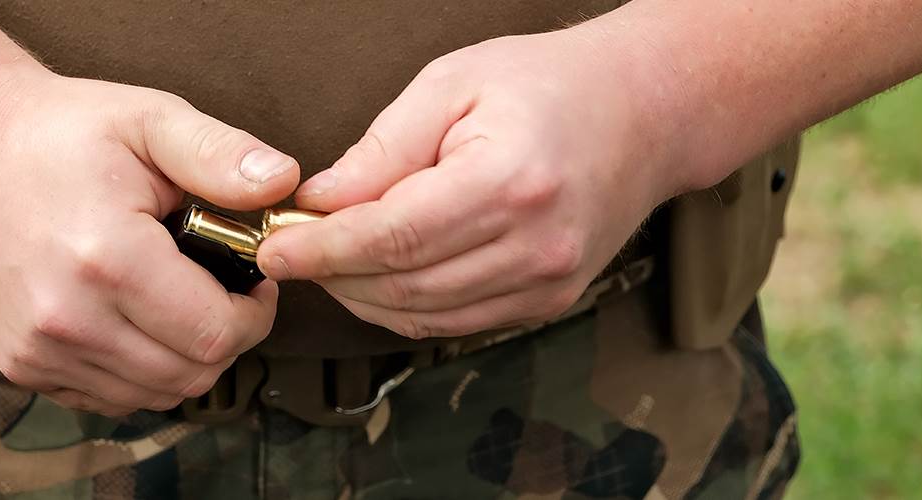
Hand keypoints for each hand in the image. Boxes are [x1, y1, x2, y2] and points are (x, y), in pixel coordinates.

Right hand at [0, 67, 299, 414]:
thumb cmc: (63, 131)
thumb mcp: (149, 120)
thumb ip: (219, 155)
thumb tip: (283, 184)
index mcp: (107, 258)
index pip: (217, 335)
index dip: (254, 313)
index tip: (252, 277)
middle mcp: (67, 319)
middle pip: (191, 375)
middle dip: (225, 337)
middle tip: (222, 287)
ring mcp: (37, 351)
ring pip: (154, 394)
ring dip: (184, 358)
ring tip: (177, 298)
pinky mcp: (22, 366)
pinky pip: (110, 398)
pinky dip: (140, 371)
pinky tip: (136, 317)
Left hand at [257, 32, 688, 338]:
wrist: (647, 111)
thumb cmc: (547, 84)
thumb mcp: (451, 85)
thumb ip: (381, 150)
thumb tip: (317, 201)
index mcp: (509, 182)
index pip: (392, 236)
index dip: (323, 249)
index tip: (274, 248)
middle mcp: (536, 245)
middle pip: (403, 284)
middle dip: (332, 273)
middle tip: (289, 247)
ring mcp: (549, 283)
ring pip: (423, 315)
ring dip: (361, 295)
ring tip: (326, 258)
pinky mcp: (549, 301)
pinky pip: (455, 322)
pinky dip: (404, 306)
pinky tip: (374, 276)